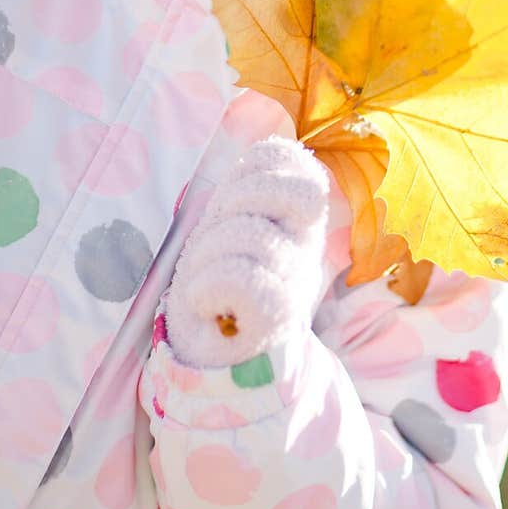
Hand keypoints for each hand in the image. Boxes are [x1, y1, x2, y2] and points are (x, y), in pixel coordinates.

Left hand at [163, 136, 329, 367]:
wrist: (214, 360)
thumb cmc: (216, 286)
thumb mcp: (231, 227)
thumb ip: (248, 191)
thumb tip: (270, 148)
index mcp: (296, 221)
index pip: (298, 165)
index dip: (261, 164)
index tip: (234, 191)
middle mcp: (305, 248)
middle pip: (299, 192)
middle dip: (243, 196)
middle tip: (218, 229)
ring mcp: (295, 283)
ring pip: (252, 234)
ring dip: (207, 252)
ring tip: (203, 277)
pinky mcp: (276, 319)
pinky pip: (239, 279)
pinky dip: (207, 287)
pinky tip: (203, 302)